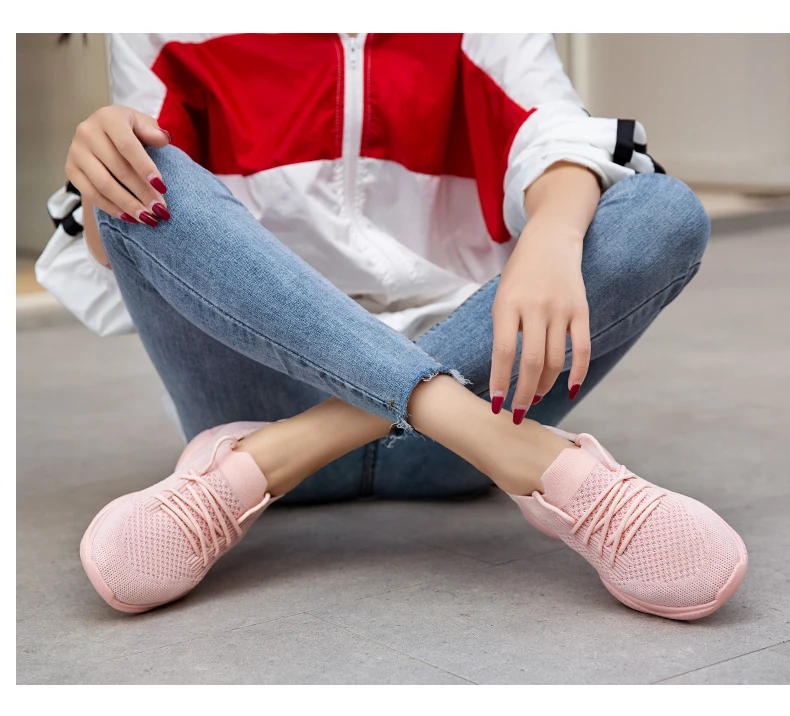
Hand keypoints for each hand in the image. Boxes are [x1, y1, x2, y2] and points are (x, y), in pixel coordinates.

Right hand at [65, 105, 171, 227]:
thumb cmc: (129, 130)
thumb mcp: (143, 124)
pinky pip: (91, 194)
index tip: (163, 187)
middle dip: (142, 193)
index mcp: (108, 118)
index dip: (145, 167)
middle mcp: (87, 132)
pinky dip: (112, 208)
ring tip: (148, 218)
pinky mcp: (70, 169)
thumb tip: (163, 139)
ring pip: (104, 185)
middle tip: (161, 210)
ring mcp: (76, 152)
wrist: (104, 135)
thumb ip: (153, 131)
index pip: (127, 146)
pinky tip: (130, 218)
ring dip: (128, 205)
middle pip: (118, 169)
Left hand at [489, 221, 590, 422]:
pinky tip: (571, 390)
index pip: (503, 352)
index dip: (501, 382)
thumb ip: (504, 332)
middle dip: (524, 393)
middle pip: (531, 362)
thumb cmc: (519, 276)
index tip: (497, 404)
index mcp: (508, 305)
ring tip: (537, 398)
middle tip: (519, 413)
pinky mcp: (582, 310)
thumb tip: (507, 375)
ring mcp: (561, 309)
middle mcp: (535, 307)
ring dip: (546, 385)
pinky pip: (582, 349)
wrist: (550, 241)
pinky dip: (578, 373)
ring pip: (555, 360)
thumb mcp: (501, 298)